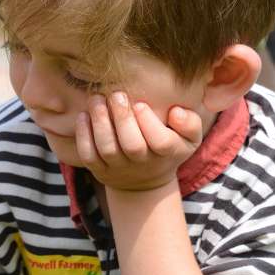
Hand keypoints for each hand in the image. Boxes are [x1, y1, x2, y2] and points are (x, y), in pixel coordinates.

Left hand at [75, 92, 202, 191]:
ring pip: (107, 149)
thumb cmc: (169, 147)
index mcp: (168, 153)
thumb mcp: (189, 138)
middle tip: (116, 95)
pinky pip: (88, 155)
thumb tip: (175, 111)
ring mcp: (119, 168)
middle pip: (132, 145)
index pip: (161, 142)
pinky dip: (83, 135)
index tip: (140, 104)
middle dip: (122, 118)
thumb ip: (190, 123)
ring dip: (100, 122)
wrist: (145, 179)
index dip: (149, 123)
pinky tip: (84, 115)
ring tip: (97, 100)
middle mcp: (143, 163)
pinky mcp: (99, 169)